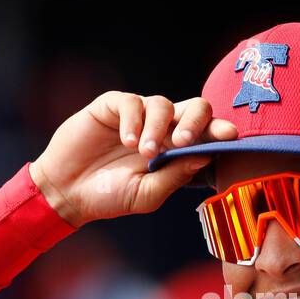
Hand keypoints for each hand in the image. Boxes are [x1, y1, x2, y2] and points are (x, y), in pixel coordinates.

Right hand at [29, 92, 237, 226]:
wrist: (68, 192)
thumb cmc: (110, 196)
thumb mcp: (147, 194)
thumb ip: (176, 176)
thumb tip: (206, 155)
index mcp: (177, 150)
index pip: (207, 134)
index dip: (220, 132)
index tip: (231, 137)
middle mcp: (163, 128)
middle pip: (194, 107)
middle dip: (197, 121)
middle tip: (186, 141)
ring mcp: (139, 115)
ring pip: (163, 104)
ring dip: (158, 128)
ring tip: (145, 153)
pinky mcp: (112, 106)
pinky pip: (130, 102)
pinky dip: (133, 120)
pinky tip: (128, 141)